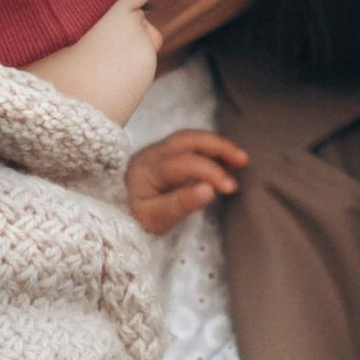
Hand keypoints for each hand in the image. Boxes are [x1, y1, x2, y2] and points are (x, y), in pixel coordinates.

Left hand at [125, 129, 247, 235]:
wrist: (115, 218)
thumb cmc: (137, 221)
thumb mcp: (156, 220)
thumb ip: (181, 204)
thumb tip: (210, 189)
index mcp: (146, 170)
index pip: (183, 163)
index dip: (210, 171)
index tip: (230, 187)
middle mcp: (150, 153)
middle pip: (187, 140)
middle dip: (218, 146)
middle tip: (243, 159)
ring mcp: (156, 150)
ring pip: (189, 137)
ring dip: (216, 144)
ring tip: (239, 158)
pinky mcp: (164, 152)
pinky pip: (188, 143)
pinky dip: (208, 148)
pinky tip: (224, 159)